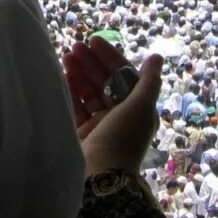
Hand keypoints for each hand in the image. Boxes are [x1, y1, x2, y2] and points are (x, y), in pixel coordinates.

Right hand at [63, 37, 163, 175]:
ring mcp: (97, 125)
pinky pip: (73, 106)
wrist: (100, 176)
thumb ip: (148, 81)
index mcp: (136, 110)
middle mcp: (117, 116)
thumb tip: (157, 55)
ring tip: (65, 56)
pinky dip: (68, 91)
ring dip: (78, 73)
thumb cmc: (123, 139)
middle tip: (75, 46)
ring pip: (87, 93)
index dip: (110, 57)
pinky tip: (60, 76)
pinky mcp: (78, 133)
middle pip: (103, 82)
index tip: (94, 41)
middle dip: (91, 63)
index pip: (123, 76)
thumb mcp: (141, 107)